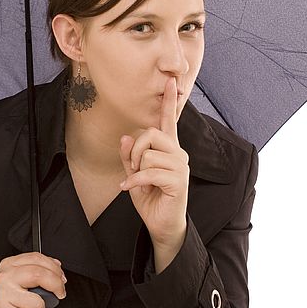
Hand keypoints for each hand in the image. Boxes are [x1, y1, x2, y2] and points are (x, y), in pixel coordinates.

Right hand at [0, 252, 66, 307]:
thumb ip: (40, 270)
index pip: (36, 258)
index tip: (61, 279)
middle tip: (59, 293)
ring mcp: (2, 296)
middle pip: (38, 274)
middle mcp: (4, 278)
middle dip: (56, 285)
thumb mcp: (26, 282)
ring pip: (37, 302)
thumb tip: (56, 265)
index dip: (54, 269)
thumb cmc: (16, 305)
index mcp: (9, 265)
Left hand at [119, 77, 188, 247]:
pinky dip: (134, 181)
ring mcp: (180, 167)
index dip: (169, 101)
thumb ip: (129, 156)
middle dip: (135, 150)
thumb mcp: (134, 174)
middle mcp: (178, 153)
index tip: (171, 82)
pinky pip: (149, 172)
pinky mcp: (179, 181)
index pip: (168, 121)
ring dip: (135, 169)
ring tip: (136, 181)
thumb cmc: (150, 198)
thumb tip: (125, 137)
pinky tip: (128, 189)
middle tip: (131, 168)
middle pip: (151, 134)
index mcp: (168, 148)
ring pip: (149, 154)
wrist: (161, 225)